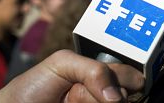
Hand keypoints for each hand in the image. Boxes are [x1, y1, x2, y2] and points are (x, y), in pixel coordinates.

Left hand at [0, 49, 144, 102]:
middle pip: (125, 95)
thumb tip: (117, 96)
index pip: (129, 75)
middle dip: (108, 92)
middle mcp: (102, 95)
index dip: (130, 78)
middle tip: (79, 92)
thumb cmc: (33, 86)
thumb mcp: (62, 64)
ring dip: (93, 102)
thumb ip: (94, 70)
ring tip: (71, 102)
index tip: (128, 83)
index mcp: (100, 74)